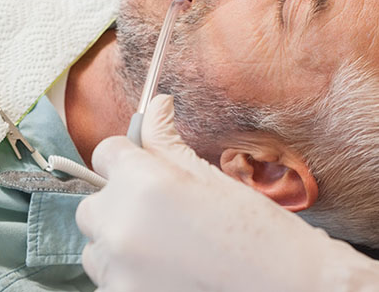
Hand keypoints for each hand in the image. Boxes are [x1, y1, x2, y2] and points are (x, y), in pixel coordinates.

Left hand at [76, 95, 378, 291]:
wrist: (285, 289)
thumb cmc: (257, 231)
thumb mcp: (212, 177)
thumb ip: (168, 140)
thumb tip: (156, 105)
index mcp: (144, 185)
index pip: (106, 152)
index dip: (128, 154)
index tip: (142, 163)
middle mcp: (120, 227)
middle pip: (93, 203)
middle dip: (119, 201)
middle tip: (160, 210)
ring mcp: (118, 272)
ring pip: (96, 246)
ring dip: (119, 240)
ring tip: (165, 246)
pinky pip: (109, 279)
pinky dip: (128, 273)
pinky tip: (168, 271)